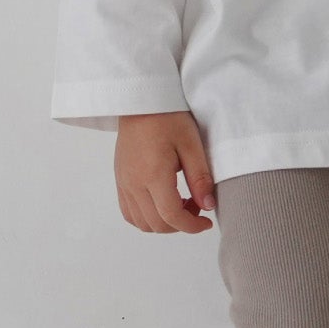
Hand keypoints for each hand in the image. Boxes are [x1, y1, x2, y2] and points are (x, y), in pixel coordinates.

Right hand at [114, 111, 216, 233]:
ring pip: (141, 223)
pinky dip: (147, 216)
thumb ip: (200, 178)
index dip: (192, 226)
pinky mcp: (120, 180)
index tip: (206, 222)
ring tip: (181, 203)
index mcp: (153, 174)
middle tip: (197, 206)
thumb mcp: (191, 144)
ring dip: (163, 223)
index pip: (171, 216)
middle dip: (181, 224)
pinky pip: (129, 212)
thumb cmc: (168, 117)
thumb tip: (208, 206)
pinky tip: (163, 202)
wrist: (141, 101)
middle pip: (156, 224)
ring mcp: (123, 183)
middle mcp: (133, 183)